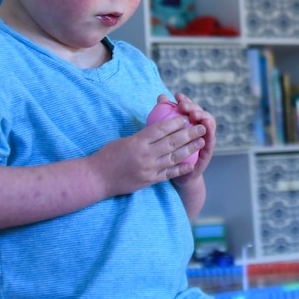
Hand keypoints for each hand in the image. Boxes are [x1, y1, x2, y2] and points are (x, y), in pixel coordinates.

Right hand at [87, 95, 207, 195]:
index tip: (186, 117)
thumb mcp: (123, 140)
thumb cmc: (107, 156)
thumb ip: (141, 136)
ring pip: (173, 157)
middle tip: (201, 127)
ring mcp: (148, 169)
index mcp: (137, 142)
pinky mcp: (149, 181)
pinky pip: (168, 174)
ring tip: (201, 142)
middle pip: (171, 142)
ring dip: (190, 149)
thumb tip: (157, 129)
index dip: (175, 123)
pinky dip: (180, 169)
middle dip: (189, 134)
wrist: (97, 179)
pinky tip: (191, 164)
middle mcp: (145, 155)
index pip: (160, 129)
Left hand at [169, 92, 215, 186]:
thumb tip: (161, 97)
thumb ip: (164, 115)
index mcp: (189, 124)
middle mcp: (199, 130)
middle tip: (184, 105)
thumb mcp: (165, 134)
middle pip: (199, 113)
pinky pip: (210, 140)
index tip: (177, 96)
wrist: (178, 177)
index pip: (189, 108)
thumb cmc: (170, 154)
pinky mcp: (208, 151)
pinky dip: (209, 131)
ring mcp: (205, 140)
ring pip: (208, 123)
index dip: (185, 100)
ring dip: (203, 116)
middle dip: (193, 106)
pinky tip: (205, 126)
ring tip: (194, 114)